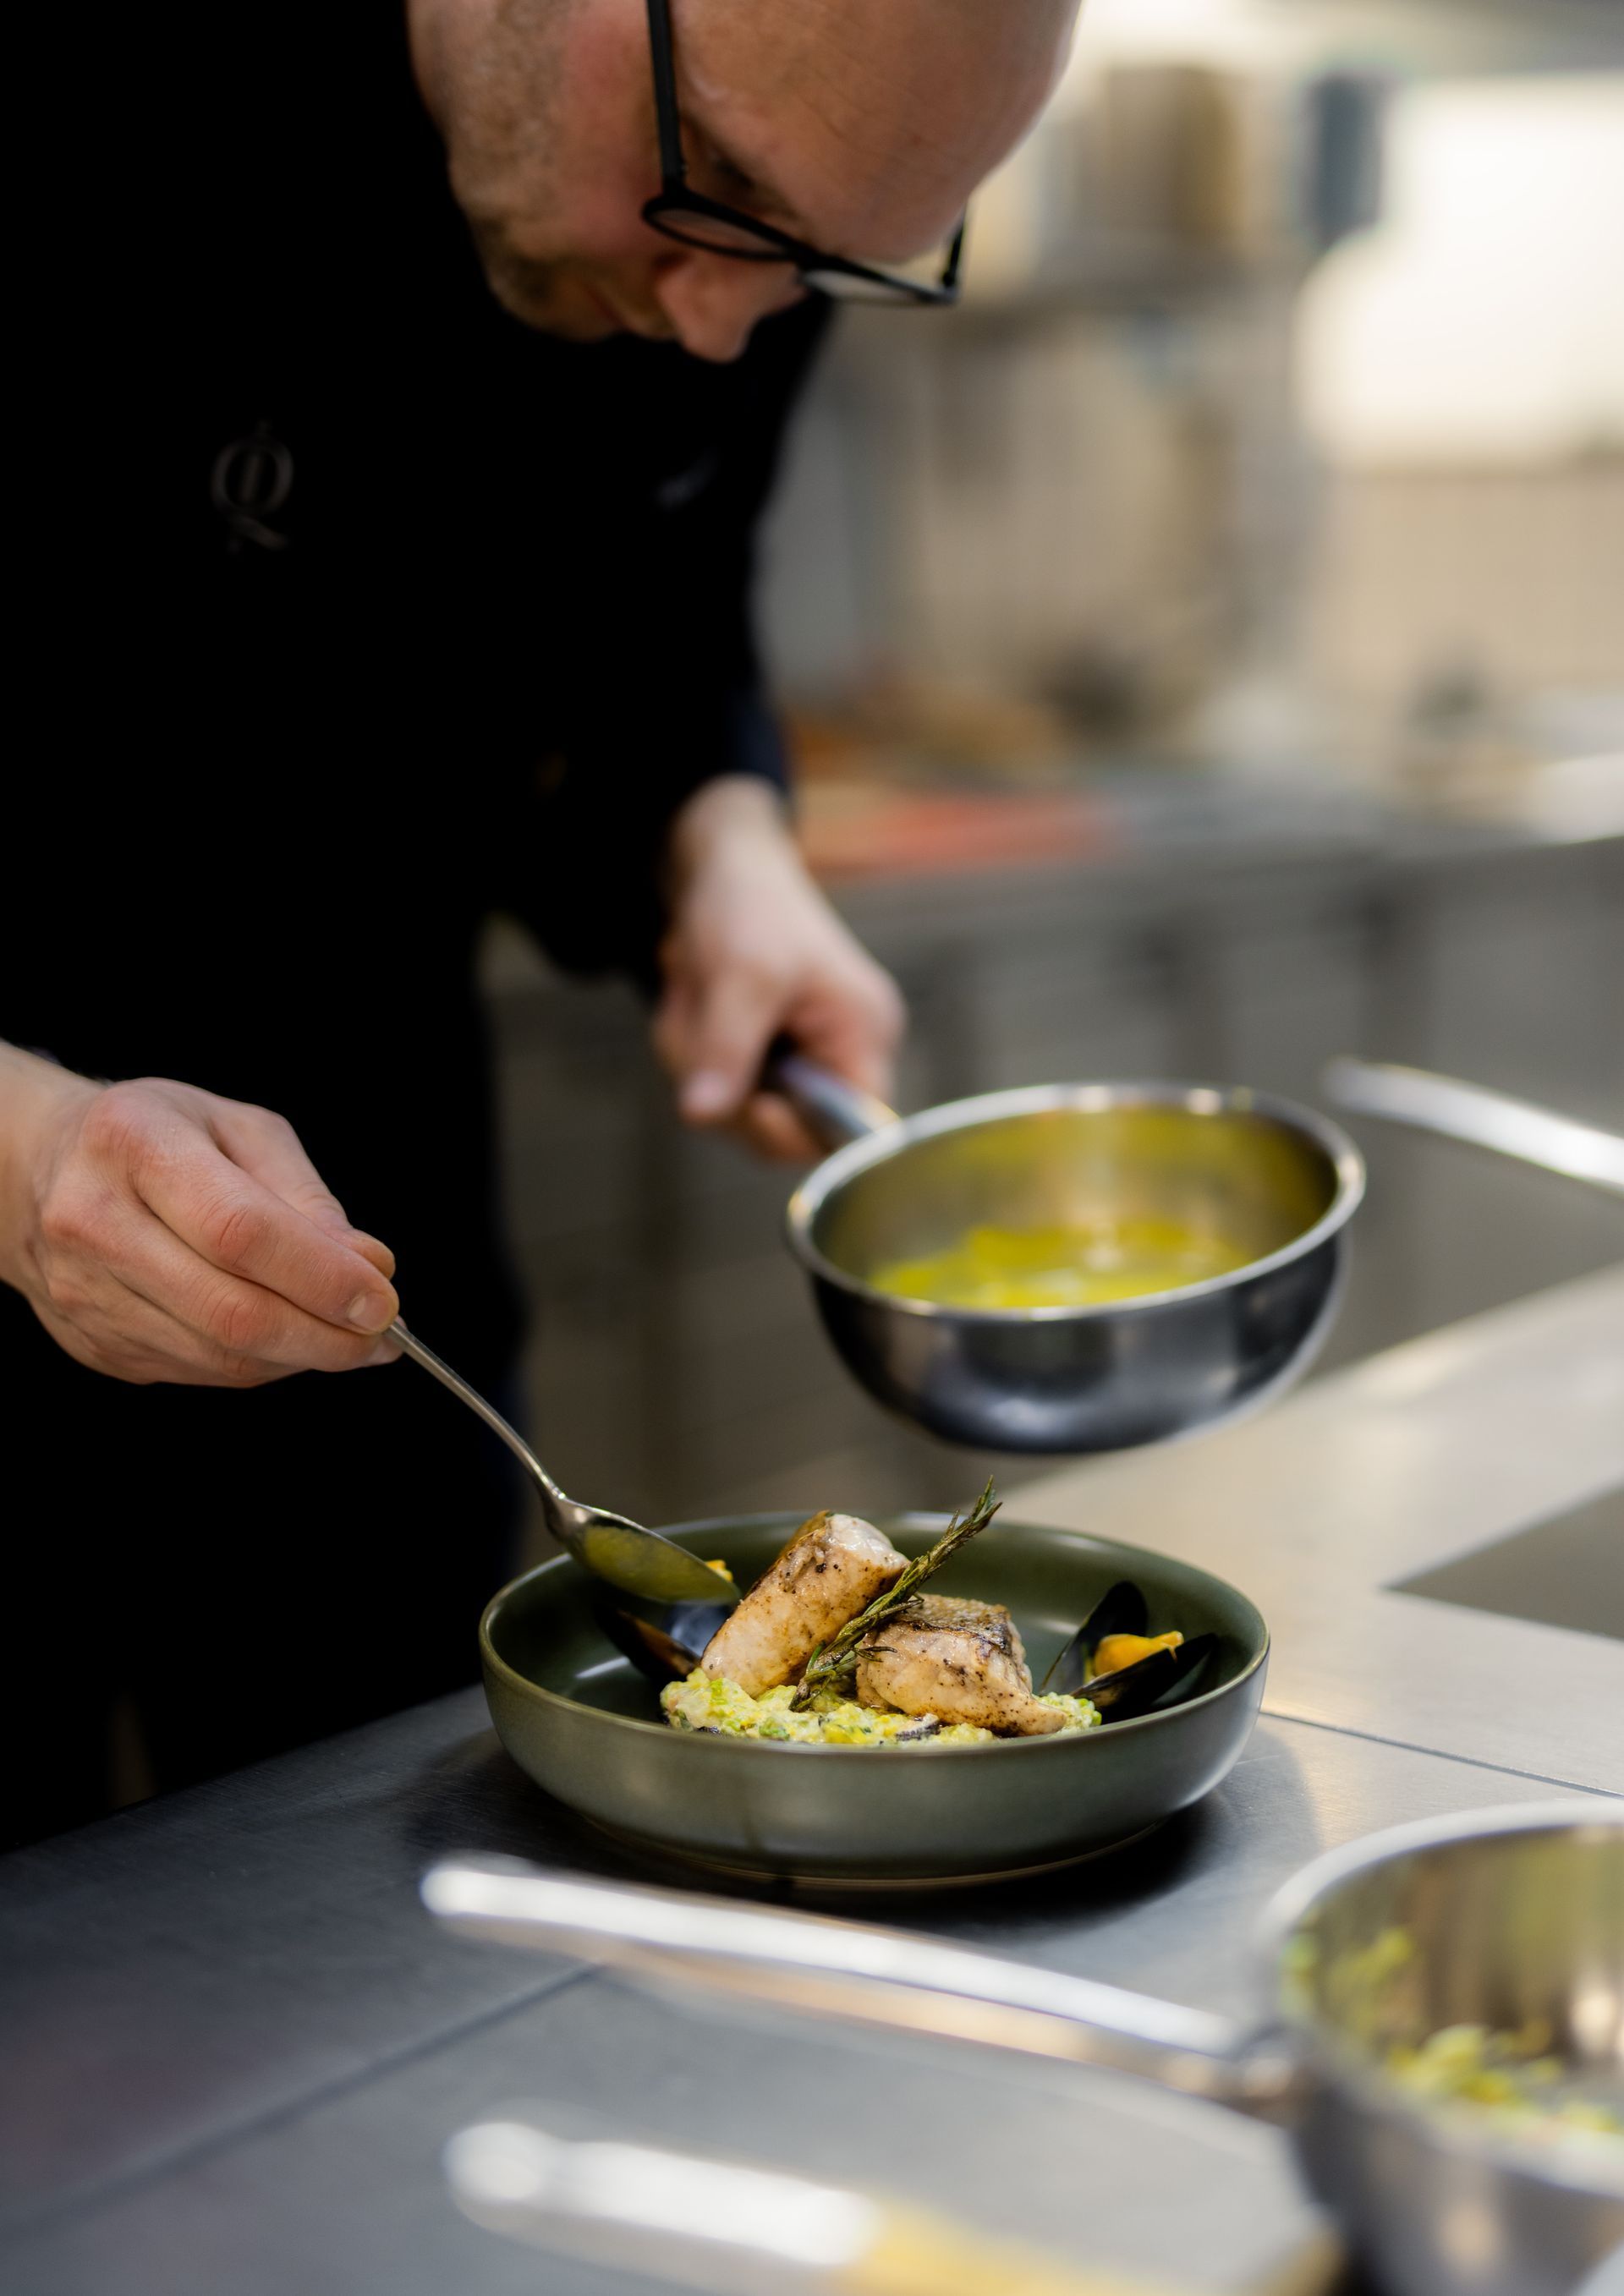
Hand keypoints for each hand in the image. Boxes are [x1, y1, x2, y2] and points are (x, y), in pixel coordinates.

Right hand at [0, 1046, 399, 1385]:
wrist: (41, 1171)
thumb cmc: (157, 1137)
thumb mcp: (238, 1129)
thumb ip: (306, 1199)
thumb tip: (368, 1266)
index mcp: (135, 1144)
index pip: (240, 1231)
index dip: (322, 1276)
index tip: (383, 1300)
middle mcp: (94, 1220)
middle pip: (230, 1310)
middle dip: (326, 1337)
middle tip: (383, 1336)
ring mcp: (86, 1291)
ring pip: (218, 1356)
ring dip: (301, 1357)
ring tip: (345, 1335)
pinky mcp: (94, 1343)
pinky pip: (198, 1372)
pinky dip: (259, 1363)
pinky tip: (286, 1335)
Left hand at [653, 777, 904, 1159]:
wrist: (722, 866)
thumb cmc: (752, 904)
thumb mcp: (741, 974)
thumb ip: (726, 1049)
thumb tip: (703, 1114)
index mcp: (864, 1034)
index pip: (854, 1128)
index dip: (800, 1131)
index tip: (753, 1104)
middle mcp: (839, 1054)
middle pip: (780, 1126)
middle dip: (725, 1081)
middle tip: (700, 1020)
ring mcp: (797, 1057)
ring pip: (734, 1107)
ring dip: (696, 1056)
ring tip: (695, 993)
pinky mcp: (760, 1054)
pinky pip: (716, 1084)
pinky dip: (690, 1048)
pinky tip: (692, 1000)